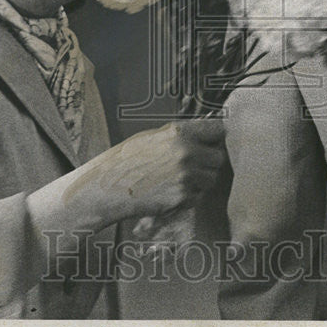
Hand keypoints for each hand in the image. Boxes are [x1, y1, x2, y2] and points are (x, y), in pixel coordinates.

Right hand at [26, 119, 225, 235]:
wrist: (107, 188)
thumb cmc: (128, 161)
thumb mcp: (153, 137)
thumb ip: (181, 135)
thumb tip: (207, 133)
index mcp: (179, 132)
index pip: (217, 129)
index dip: (218, 136)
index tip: (216, 142)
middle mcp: (185, 151)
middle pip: (218, 158)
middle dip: (210, 163)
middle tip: (195, 166)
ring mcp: (185, 175)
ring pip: (211, 179)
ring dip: (201, 181)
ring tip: (178, 180)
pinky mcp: (182, 196)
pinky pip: (198, 196)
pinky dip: (188, 197)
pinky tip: (169, 193)